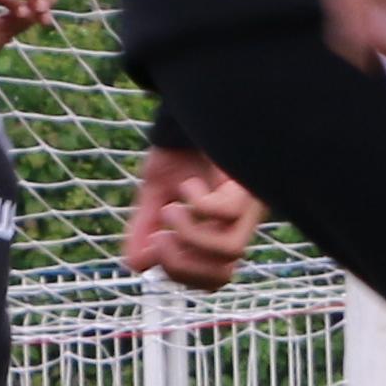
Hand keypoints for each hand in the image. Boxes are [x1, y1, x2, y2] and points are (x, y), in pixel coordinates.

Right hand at [124, 146, 268, 290]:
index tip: (154, 247)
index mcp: (220, 232)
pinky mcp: (250, 184)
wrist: (193, 107)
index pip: (214, 278)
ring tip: (170, 210)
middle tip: (158, 239)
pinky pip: (227, 212)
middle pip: (222, 275)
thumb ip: (146, 227)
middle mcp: (240, 224)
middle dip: (180, 267)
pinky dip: (199, 205)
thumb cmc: (183, 149)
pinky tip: (189, 186)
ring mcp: (249, 205)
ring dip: (188, 236)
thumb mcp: (157, 191)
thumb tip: (135, 265)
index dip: (182, 276)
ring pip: (230, 249)